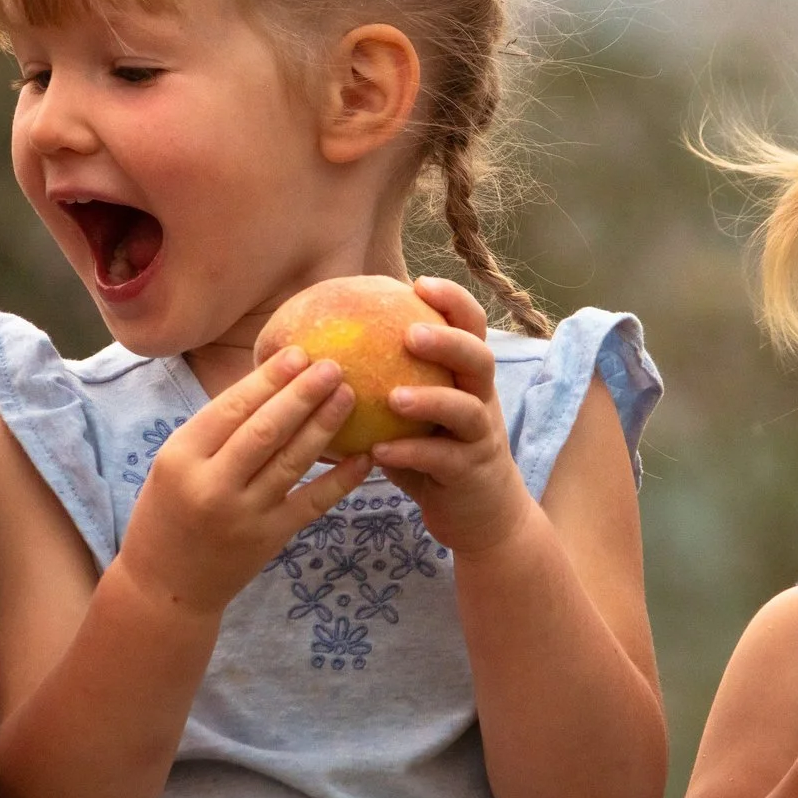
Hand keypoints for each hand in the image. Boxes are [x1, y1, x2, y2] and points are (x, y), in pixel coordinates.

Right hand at [114, 348, 369, 615]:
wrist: (165, 588)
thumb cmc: (168, 514)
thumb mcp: (173, 465)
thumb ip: (214, 431)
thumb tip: (269, 384)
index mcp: (181, 458)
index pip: (230, 409)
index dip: (268, 379)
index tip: (298, 353)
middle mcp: (212, 485)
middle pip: (265, 430)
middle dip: (303, 394)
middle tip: (333, 366)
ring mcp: (244, 515)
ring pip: (292, 462)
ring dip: (324, 426)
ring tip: (348, 395)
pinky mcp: (269, 539)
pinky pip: (312, 503)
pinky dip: (340, 479)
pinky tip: (364, 456)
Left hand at [369, 277, 537, 556]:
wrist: (478, 513)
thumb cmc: (431, 452)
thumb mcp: (414, 413)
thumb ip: (384, 381)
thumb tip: (316, 351)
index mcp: (466, 376)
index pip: (470, 325)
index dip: (452, 300)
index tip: (418, 283)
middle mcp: (481, 399)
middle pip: (479, 358)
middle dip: (448, 342)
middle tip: (409, 334)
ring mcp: (481, 436)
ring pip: (467, 409)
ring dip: (431, 400)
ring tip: (393, 397)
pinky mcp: (471, 472)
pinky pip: (443, 458)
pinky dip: (412, 453)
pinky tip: (379, 452)